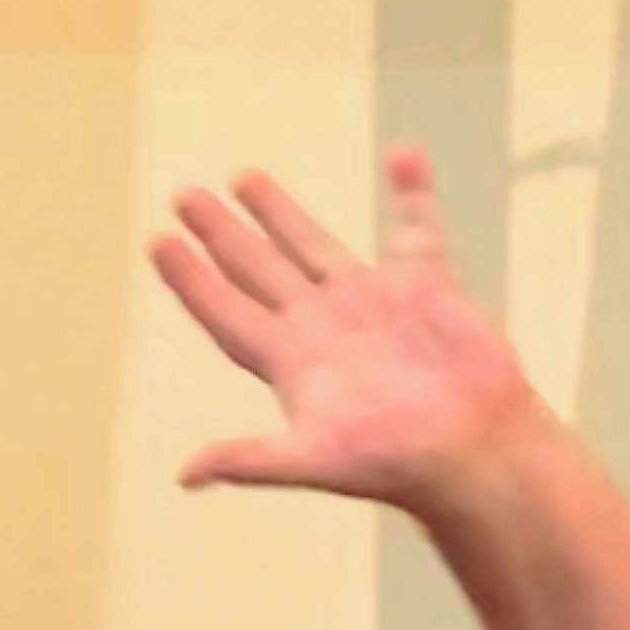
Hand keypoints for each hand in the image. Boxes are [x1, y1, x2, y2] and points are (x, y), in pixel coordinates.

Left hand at [152, 146, 546, 511]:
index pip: (226, 309)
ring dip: (281, 213)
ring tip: (244, 176)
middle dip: (222, 233)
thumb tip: (186, 476)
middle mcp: (322, 325)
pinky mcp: (426, 288)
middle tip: (184, 196)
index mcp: (291, 360)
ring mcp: (371, 302)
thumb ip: (250, 460)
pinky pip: (417, 228)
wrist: (472, 452)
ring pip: (315, 245)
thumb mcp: (312, 461)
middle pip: (258, 269)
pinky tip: (403, 154)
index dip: (191, 279)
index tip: (157, 242)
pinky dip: (414, 192)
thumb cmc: (393, 464)